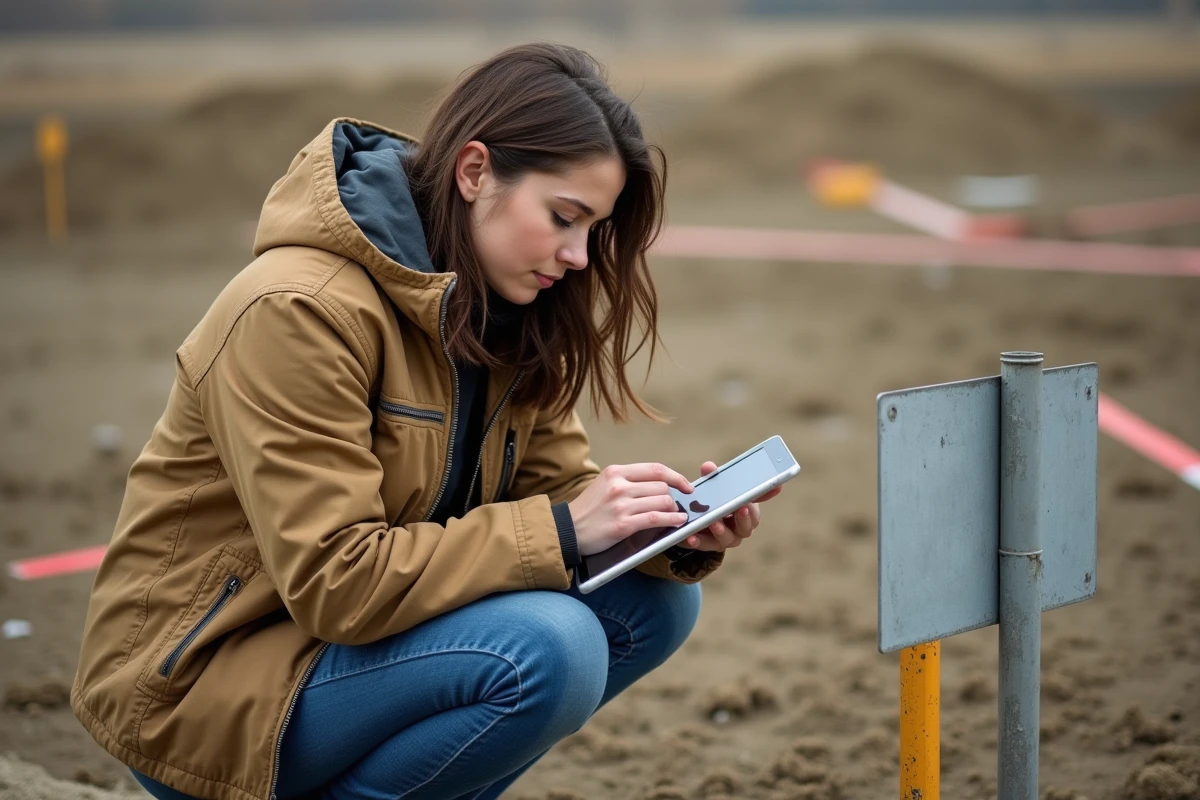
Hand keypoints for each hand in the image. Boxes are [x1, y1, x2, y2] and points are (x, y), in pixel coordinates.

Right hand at [568, 463, 692, 555]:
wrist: (567, 530)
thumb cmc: (588, 509)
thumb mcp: (604, 485)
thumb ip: (628, 482)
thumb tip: (660, 486)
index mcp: (616, 472)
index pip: (655, 469)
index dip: (676, 477)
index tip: (686, 485)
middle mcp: (619, 485)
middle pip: (661, 486)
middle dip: (671, 497)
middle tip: (675, 505)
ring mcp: (621, 505)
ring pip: (662, 501)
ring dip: (673, 509)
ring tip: (677, 514)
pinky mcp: (623, 524)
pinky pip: (656, 519)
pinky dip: (672, 520)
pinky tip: (678, 521)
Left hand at [678, 460, 781, 552]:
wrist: (695, 525)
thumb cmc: (711, 503)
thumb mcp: (711, 488)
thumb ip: (711, 478)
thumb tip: (709, 467)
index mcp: (746, 509)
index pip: (758, 501)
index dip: (768, 493)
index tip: (776, 486)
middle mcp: (741, 527)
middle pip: (748, 525)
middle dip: (744, 517)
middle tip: (740, 508)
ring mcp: (727, 538)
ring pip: (729, 538)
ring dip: (722, 530)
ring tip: (714, 523)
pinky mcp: (710, 546)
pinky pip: (706, 545)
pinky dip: (699, 541)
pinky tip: (691, 537)